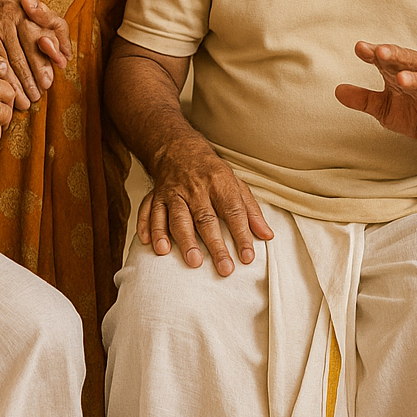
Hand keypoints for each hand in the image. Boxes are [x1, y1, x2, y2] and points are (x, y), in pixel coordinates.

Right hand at [0, 0, 70, 107]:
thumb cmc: (7, 1)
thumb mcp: (32, 5)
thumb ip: (52, 27)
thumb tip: (67, 54)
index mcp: (29, 11)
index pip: (42, 38)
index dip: (46, 61)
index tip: (49, 81)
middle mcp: (13, 18)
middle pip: (27, 51)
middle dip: (34, 76)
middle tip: (39, 95)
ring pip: (10, 60)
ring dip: (18, 84)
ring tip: (25, 101)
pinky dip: (1, 78)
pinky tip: (5, 91)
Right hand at [140, 136, 272, 276]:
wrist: (178, 148)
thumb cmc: (211, 172)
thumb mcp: (235, 184)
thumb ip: (250, 211)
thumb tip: (267, 235)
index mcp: (219, 183)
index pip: (233, 211)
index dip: (242, 235)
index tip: (248, 257)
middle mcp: (196, 188)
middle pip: (206, 219)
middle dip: (215, 245)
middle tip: (224, 268)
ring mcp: (174, 192)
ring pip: (177, 217)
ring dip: (184, 240)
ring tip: (192, 261)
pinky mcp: (156, 196)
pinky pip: (150, 212)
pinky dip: (149, 228)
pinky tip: (152, 245)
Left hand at [335, 42, 416, 154]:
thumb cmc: (416, 112)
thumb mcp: (385, 107)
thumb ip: (364, 99)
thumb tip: (337, 90)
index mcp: (404, 73)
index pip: (388, 60)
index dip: (375, 54)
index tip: (360, 48)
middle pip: (410, 62)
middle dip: (397, 55)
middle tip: (381, 52)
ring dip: (415, 80)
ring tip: (402, 78)